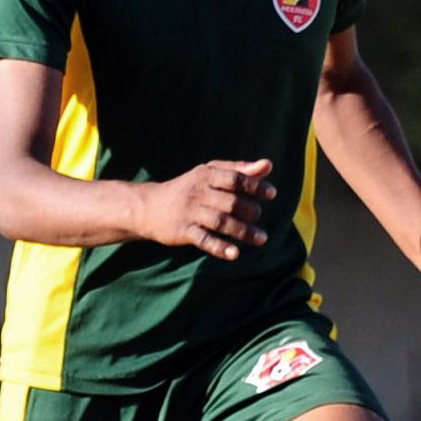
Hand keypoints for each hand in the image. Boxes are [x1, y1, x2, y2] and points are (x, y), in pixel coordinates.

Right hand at [142, 159, 274, 260]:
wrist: (148, 206)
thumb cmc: (187, 188)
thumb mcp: (208, 173)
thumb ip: (238, 169)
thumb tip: (267, 165)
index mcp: (205, 174)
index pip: (234, 179)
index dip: (255, 186)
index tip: (272, 194)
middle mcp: (198, 192)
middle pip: (230, 202)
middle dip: (250, 211)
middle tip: (258, 217)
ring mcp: (190, 213)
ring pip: (221, 222)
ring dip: (244, 232)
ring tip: (261, 239)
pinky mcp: (183, 231)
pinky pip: (204, 240)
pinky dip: (220, 247)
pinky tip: (235, 254)